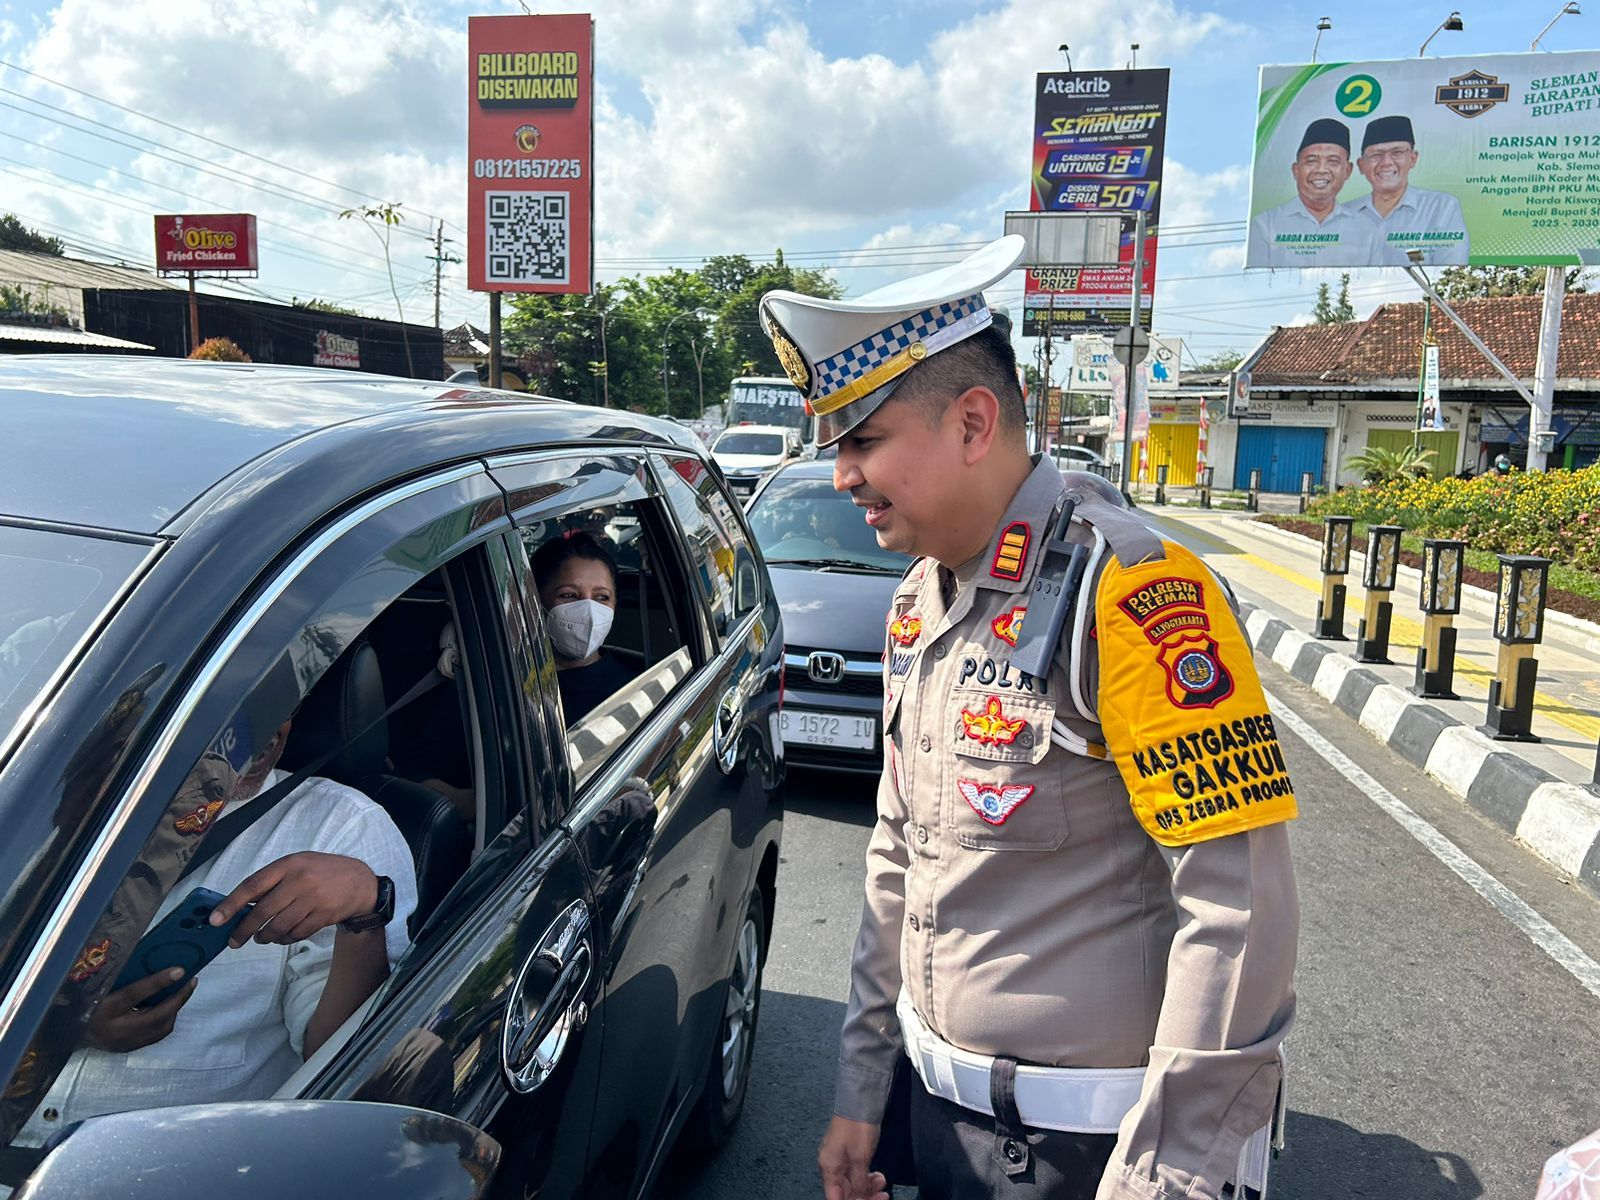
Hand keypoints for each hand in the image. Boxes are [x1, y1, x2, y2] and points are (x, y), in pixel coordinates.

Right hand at [85, 969, 197, 1051]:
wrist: (71, 1034)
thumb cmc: (88, 1005)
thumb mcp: (101, 988)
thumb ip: (124, 978)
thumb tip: (154, 964)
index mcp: (104, 1010)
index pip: (133, 994)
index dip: (158, 981)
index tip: (180, 970)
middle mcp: (116, 1030)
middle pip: (156, 1015)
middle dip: (179, 998)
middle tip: (190, 981)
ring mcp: (126, 1042)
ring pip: (161, 1027)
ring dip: (175, 1009)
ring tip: (182, 992)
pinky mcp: (131, 1048)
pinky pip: (157, 1034)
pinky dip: (167, 1019)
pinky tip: (169, 1007)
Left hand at [211, 852, 378, 946]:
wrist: (359, 881)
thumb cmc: (321, 872)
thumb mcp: (297, 865)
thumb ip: (272, 881)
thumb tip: (240, 905)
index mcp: (288, 865)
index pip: (252, 885)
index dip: (231, 904)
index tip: (215, 920)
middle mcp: (300, 881)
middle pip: (263, 911)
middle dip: (244, 930)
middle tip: (234, 941)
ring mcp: (313, 899)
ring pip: (279, 926)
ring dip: (265, 936)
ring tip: (262, 937)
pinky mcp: (324, 915)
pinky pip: (296, 934)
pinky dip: (285, 939)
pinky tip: (282, 937)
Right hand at [819, 1116, 887, 1199]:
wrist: (860, 1101)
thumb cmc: (857, 1126)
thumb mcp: (861, 1158)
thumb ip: (859, 1181)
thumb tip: (859, 1196)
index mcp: (829, 1167)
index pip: (835, 1197)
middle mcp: (830, 1164)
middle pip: (844, 1191)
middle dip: (864, 1195)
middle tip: (883, 1195)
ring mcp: (838, 1157)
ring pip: (851, 1182)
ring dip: (867, 1186)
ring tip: (883, 1181)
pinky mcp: (847, 1151)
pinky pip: (855, 1171)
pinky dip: (866, 1176)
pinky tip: (878, 1175)